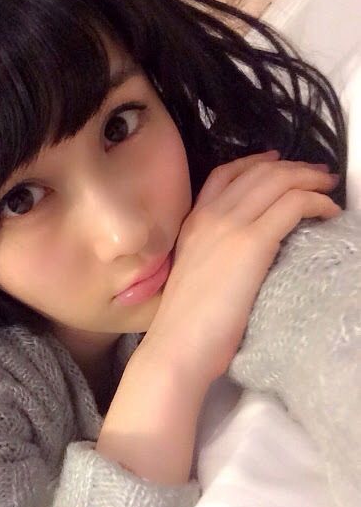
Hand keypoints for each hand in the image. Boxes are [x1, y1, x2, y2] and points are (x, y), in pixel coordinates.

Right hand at [138, 150, 340, 381]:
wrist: (178, 344)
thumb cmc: (186, 324)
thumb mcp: (194, 273)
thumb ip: (213, 251)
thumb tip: (244, 249)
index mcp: (193, 223)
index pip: (225, 174)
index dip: (256, 162)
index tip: (279, 163)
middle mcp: (210, 215)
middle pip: (259, 172)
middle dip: (295, 168)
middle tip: (319, 176)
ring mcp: (230, 226)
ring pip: (279, 181)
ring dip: (311, 179)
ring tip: (328, 188)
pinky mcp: (252, 243)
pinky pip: (294, 204)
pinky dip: (317, 202)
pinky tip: (328, 212)